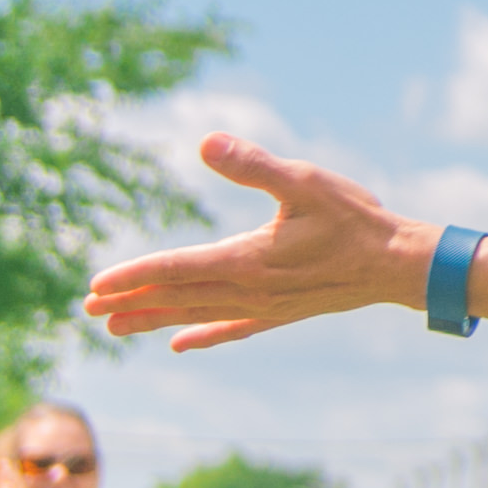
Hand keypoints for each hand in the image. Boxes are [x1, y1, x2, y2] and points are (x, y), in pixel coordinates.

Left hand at [81, 136, 418, 352]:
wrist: (398, 265)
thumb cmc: (354, 219)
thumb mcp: (304, 181)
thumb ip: (253, 164)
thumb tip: (205, 142)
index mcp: (247, 259)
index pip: (176, 269)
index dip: (133, 276)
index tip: (94, 286)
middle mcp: (248, 290)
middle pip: (177, 298)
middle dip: (132, 303)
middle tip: (89, 311)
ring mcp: (264, 306)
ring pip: (196, 316)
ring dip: (155, 319)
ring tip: (116, 328)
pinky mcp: (281, 313)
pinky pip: (231, 329)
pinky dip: (202, 335)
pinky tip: (180, 345)